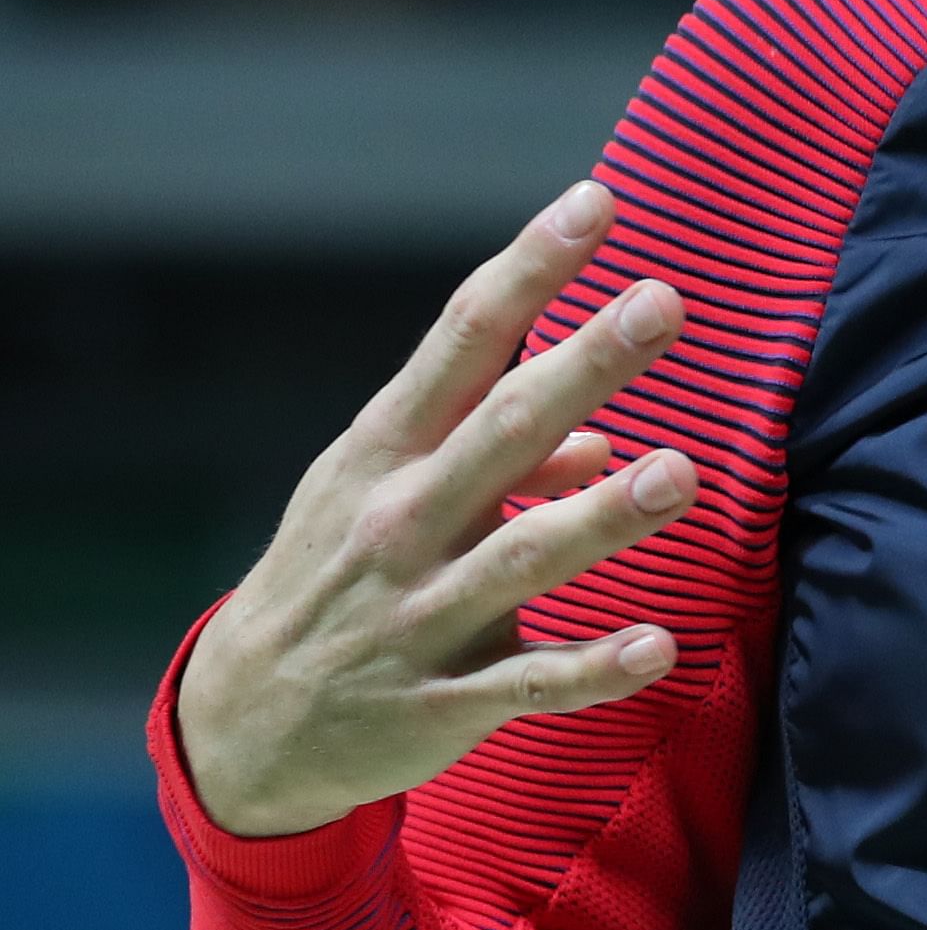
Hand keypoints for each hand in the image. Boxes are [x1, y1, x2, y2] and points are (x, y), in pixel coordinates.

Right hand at [173, 182, 695, 841]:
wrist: (245, 724)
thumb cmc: (340, 576)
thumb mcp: (386, 495)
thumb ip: (494, 456)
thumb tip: (601, 436)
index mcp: (386, 452)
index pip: (461, 341)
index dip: (527, 270)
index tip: (595, 204)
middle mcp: (400, 520)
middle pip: (501, 431)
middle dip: (582, 367)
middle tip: (662, 303)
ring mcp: (418, 613)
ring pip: (521, 558)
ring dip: (600, 517)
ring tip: (678, 472)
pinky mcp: (442, 703)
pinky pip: (529, 683)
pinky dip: (594, 668)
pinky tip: (662, 646)